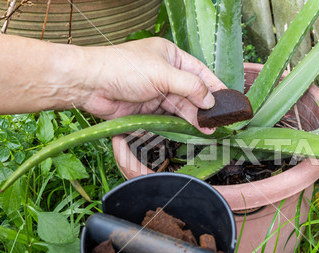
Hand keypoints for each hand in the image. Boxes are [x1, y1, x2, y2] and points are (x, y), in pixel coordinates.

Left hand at [79, 37, 225, 133]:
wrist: (90, 85)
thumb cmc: (123, 68)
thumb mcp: (161, 73)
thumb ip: (189, 86)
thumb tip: (210, 100)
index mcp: (170, 56)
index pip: (199, 72)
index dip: (215, 86)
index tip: (228, 100)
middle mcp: (166, 73)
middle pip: (192, 91)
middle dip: (206, 106)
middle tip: (220, 121)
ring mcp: (158, 91)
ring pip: (183, 105)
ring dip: (196, 117)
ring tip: (210, 129)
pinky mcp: (150, 108)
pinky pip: (171, 116)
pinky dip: (182, 123)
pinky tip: (194, 129)